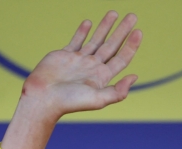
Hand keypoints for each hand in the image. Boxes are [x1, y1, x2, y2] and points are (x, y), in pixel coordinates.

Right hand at [1, 11, 141, 148]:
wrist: (43, 98)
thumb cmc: (69, 102)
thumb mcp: (97, 99)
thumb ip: (117, 91)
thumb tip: (135, 77)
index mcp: (101, 78)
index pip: (121, 59)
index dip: (131, 46)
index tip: (139, 31)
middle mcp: (92, 68)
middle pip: (111, 46)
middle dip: (122, 31)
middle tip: (133, 16)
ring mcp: (79, 61)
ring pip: (95, 40)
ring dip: (105, 27)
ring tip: (113, 13)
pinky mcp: (64, 56)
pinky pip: (76, 41)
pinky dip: (82, 31)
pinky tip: (89, 22)